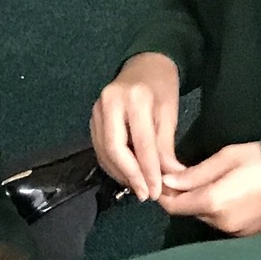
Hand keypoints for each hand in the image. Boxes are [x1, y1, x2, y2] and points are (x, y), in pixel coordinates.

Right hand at [91, 52, 183, 202]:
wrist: (144, 65)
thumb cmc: (161, 87)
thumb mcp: (169, 114)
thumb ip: (165, 147)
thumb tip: (169, 179)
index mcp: (135, 98)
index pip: (140, 143)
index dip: (148, 171)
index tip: (156, 191)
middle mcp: (109, 103)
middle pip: (115, 150)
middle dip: (130, 176)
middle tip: (144, 194)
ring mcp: (96, 111)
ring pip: (104, 153)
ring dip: (121, 174)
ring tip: (138, 187)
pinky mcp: (91, 119)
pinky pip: (101, 149)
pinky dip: (113, 166)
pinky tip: (127, 175)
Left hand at [158, 142, 260, 236]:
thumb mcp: (227, 157)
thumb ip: (195, 173)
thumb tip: (169, 181)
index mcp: (213, 202)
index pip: (174, 206)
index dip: (164, 194)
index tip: (162, 182)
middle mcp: (220, 222)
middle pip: (189, 212)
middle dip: (183, 196)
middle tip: (184, 177)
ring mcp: (233, 231)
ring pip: (205, 218)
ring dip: (200, 203)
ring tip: (209, 184)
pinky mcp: (245, 234)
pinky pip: (221, 223)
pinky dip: (217, 211)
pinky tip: (227, 195)